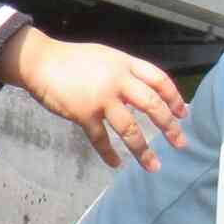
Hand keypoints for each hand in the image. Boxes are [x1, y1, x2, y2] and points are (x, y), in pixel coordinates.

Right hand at [9, 30, 188, 171]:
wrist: (41, 61)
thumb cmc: (72, 59)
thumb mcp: (106, 57)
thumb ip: (125, 72)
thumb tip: (145, 92)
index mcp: (125, 64)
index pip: (159, 80)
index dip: (174, 98)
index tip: (182, 114)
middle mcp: (117, 81)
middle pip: (152, 106)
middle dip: (169, 127)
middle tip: (180, 144)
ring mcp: (101, 99)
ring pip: (129, 129)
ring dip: (143, 150)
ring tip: (154, 166)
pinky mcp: (83, 114)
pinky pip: (100, 139)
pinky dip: (109, 154)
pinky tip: (117, 164)